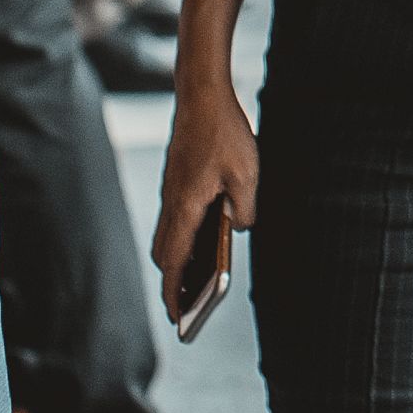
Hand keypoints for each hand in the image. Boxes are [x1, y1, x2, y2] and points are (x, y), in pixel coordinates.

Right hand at [151, 0, 258, 302]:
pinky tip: (205, 239)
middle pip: (165, 253)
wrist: (201, 95)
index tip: (177, 318)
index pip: (173, 261)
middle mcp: (172, 203)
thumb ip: (244, 210)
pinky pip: (175, 218)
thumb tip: (238, 230)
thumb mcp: (247, 175)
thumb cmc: (226, 134)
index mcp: (185, 206)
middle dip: (174, 281)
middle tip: (188, 306)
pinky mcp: (176, 181)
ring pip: (168, 235)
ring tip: (198, 280)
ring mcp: (171, 191)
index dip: (174, 291)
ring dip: (180, 259)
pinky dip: (184, 237)